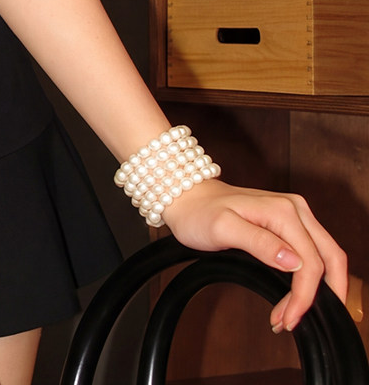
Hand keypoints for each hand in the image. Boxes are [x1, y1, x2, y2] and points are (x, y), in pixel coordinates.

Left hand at [162, 179, 347, 333]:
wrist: (186, 197)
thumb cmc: (199, 212)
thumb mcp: (222, 228)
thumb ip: (258, 242)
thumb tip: (294, 262)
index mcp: (284, 210)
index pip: (311, 261)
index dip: (304, 295)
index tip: (288, 317)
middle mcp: (295, 209)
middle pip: (330, 259)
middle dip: (320, 296)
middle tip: (294, 320)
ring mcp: (294, 215)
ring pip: (325, 258)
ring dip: (316, 290)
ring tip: (290, 314)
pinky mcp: (289, 224)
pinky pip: (312, 254)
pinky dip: (309, 279)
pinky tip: (294, 297)